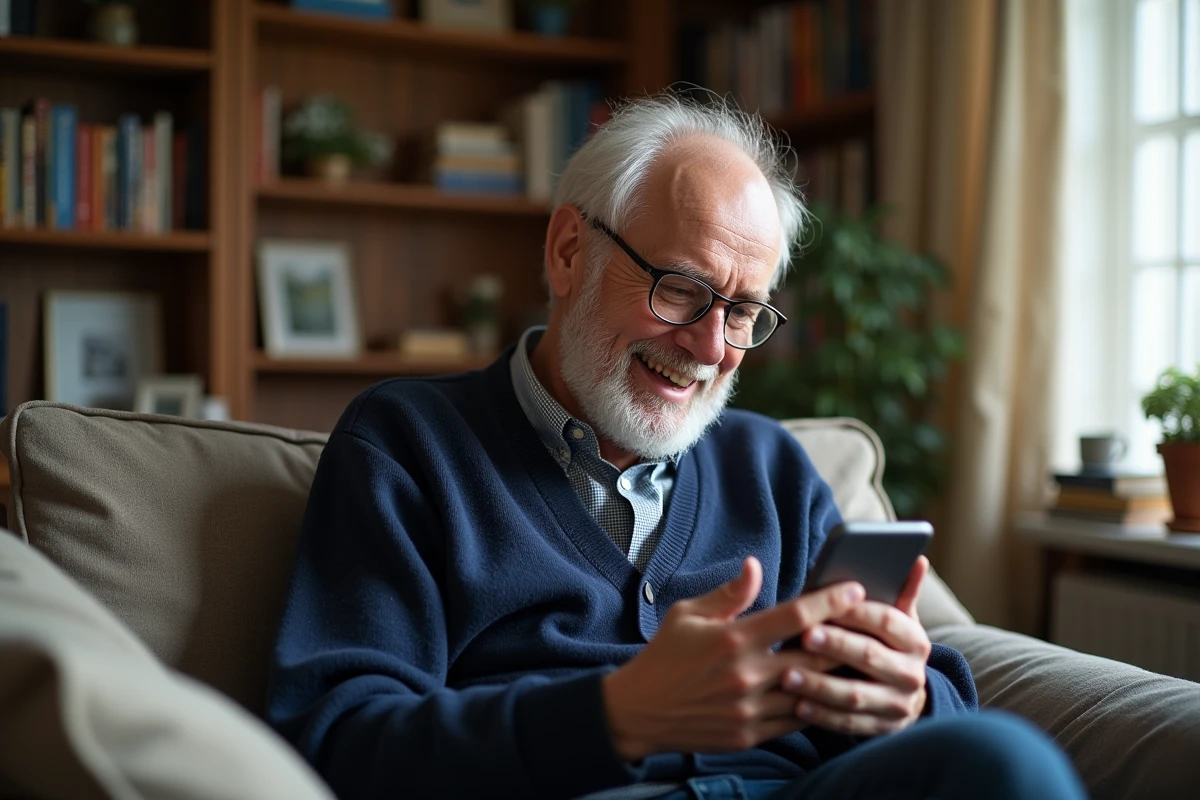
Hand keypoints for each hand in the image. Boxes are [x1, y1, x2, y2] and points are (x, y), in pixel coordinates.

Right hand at [603, 556, 865, 761]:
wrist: (639, 711)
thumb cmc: (664, 656)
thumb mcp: (687, 614)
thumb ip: (729, 594)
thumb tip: (755, 565)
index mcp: (733, 639)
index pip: (794, 616)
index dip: (829, 600)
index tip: (853, 588)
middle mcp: (746, 674)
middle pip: (815, 655)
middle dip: (846, 639)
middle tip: (870, 625)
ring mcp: (750, 708)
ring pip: (812, 691)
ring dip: (836, 676)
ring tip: (860, 661)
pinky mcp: (750, 734)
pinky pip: (796, 720)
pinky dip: (815, 704)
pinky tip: (828, 691)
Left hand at [781, 556, 932, 735]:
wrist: (902, 695)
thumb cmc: (885, 644)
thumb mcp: (897, 620)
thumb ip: (901, 591)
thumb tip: (918, 560)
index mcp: (915, 640)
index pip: (887, 620)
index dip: (857, 612)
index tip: (826, 604)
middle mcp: (911, 674)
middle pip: (870, 656)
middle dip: (836, 645)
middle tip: (804, 635)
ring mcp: (897, 705)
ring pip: (856, 695)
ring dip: (820, 685)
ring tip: (787, 674)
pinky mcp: (881, 729)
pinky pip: (848, 723)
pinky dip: (822, 715)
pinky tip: (796, 704)